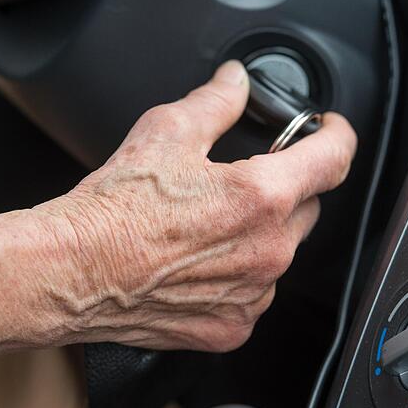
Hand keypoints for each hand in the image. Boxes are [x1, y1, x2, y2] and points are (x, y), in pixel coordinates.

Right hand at [38, 61, 356, 351]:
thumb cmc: (113, 211)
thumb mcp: (166, 133)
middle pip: (306, 207)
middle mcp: (268, 250)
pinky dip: (239, 277)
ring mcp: (253, 295)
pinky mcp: (232, 326)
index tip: (329, 131)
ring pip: (281, 253)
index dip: (336, 135)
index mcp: (261, 196)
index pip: (333, 158)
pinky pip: (255, 294)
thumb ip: (216, 101)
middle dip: (284, 189)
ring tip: (206, 227)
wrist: (71, 272)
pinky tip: (198, 264)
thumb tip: (236, 82)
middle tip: (237, 182)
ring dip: (261, 236)